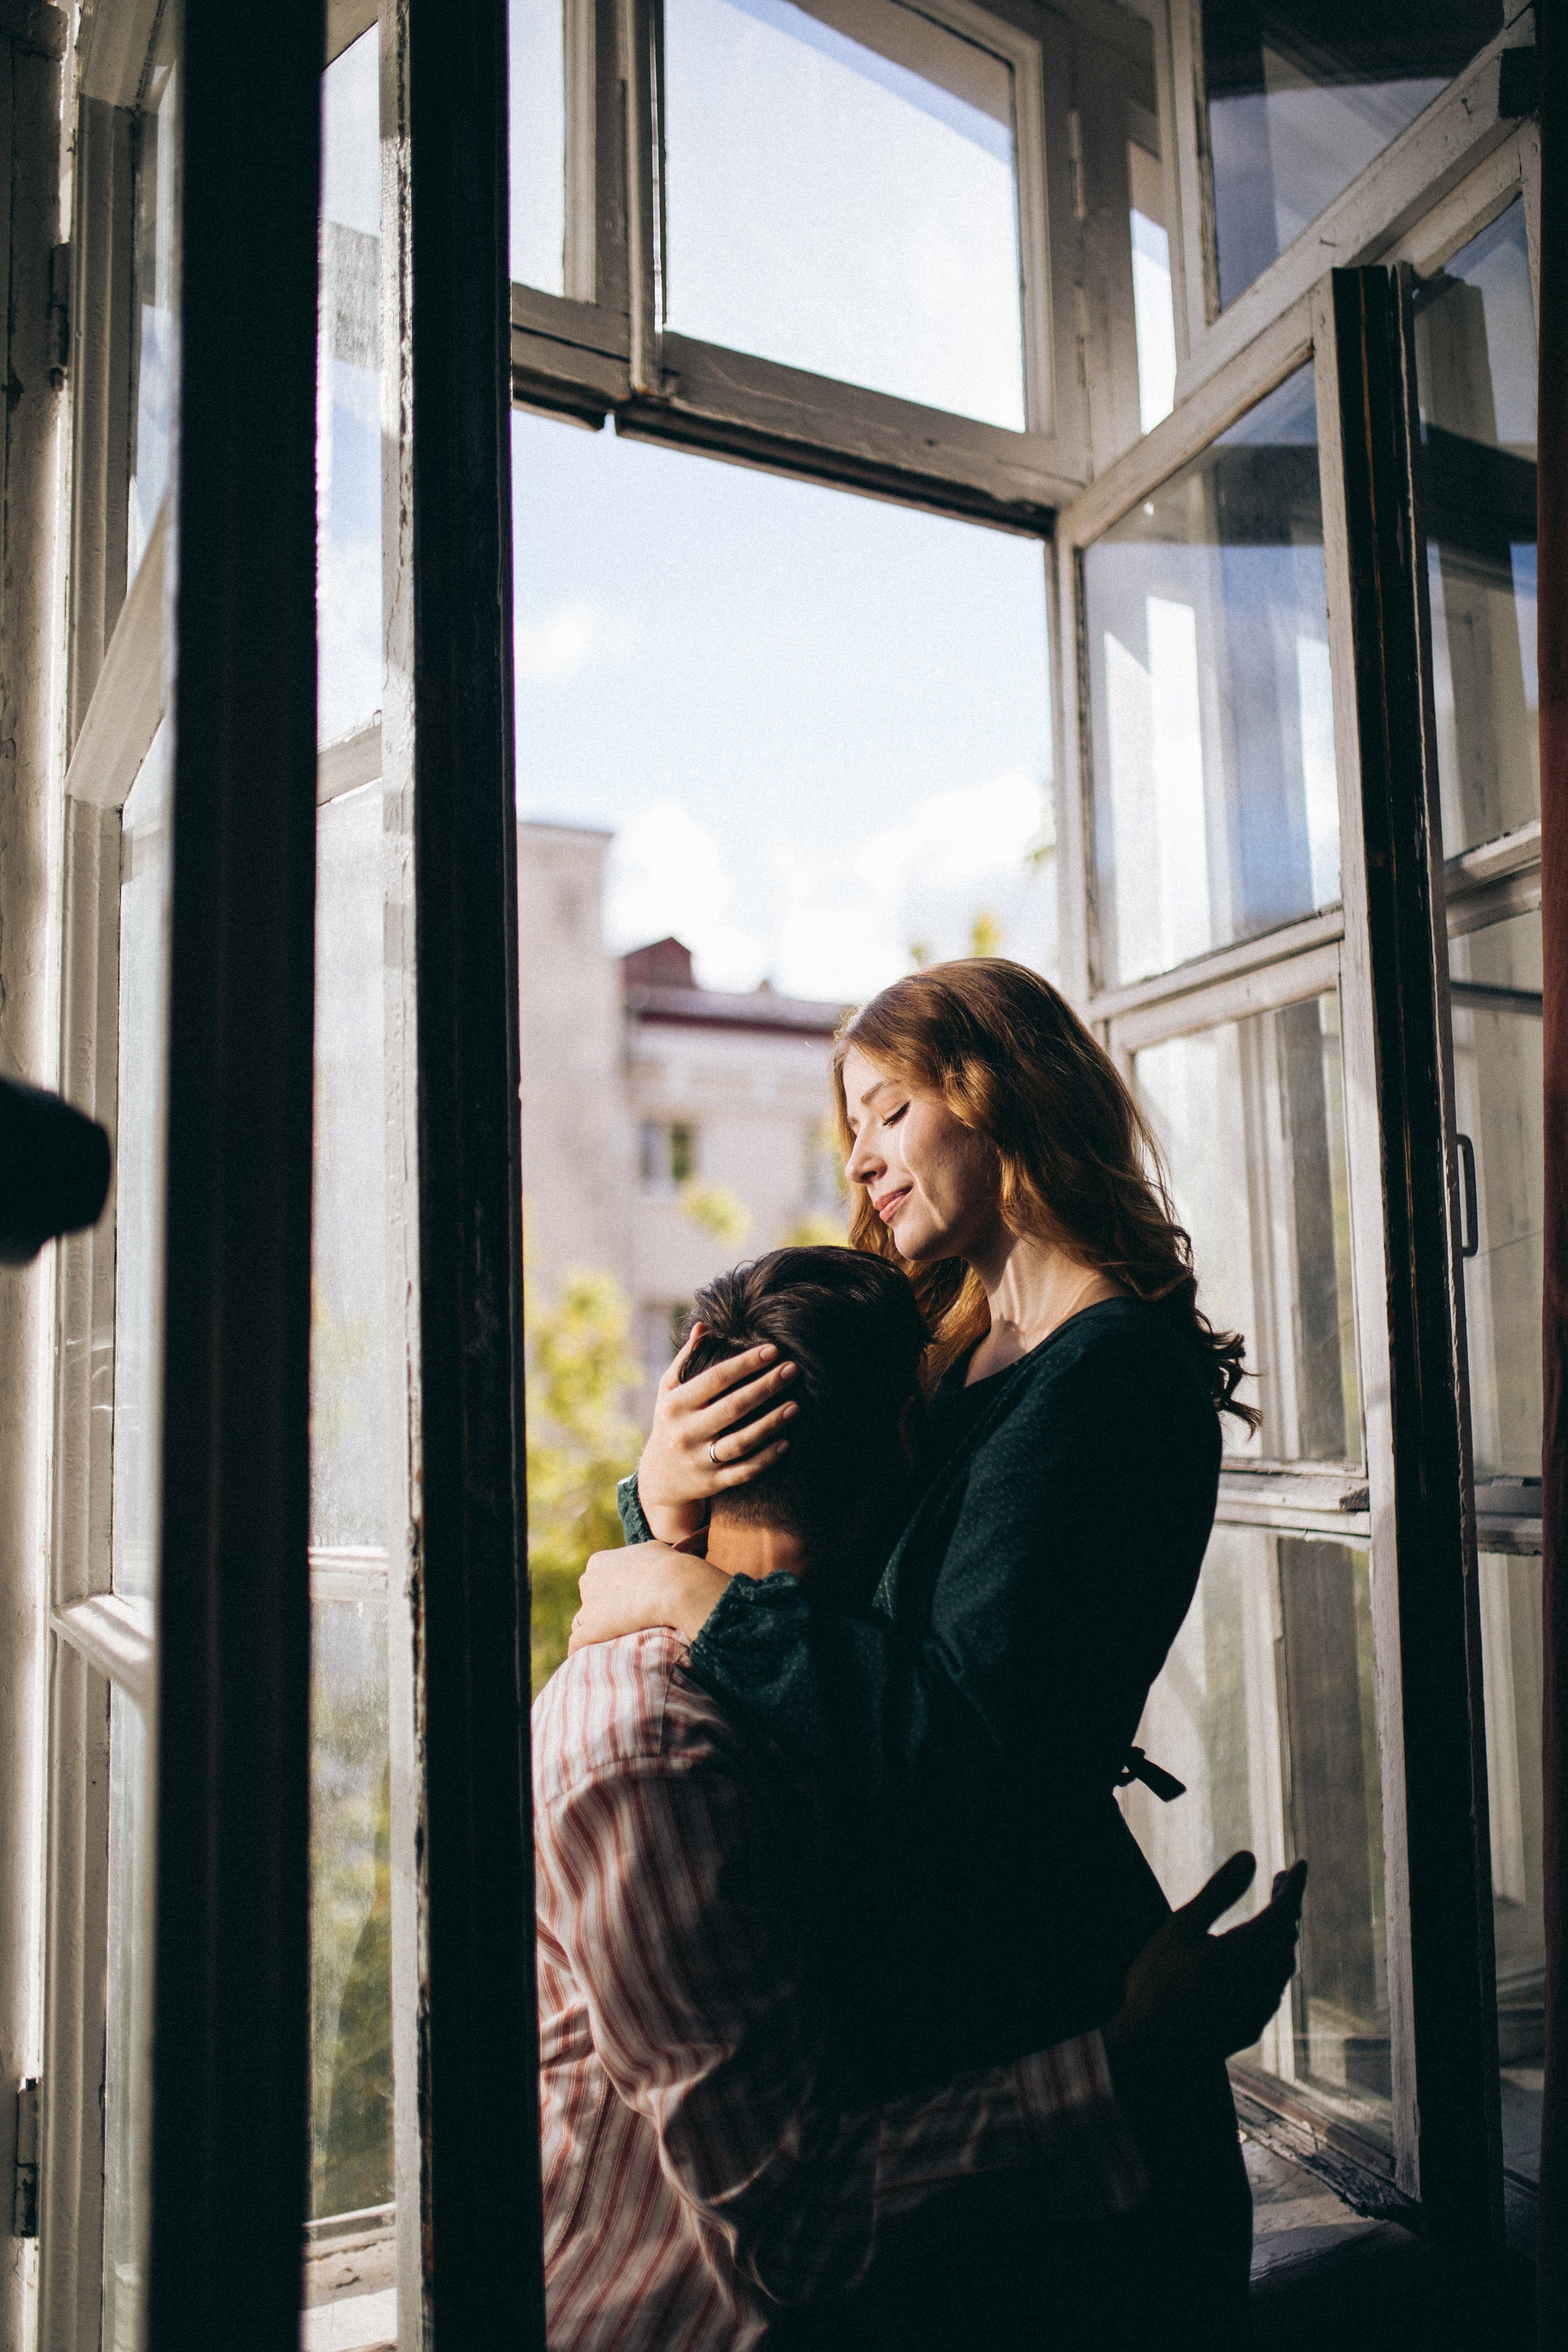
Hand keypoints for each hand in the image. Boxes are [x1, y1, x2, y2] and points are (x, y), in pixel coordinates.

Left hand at [568, 1540, 731, 1653]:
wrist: (672, 1586)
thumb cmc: (668, 1565)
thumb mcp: (653, 1549)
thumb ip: (642, 1555)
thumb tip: (649, 1559)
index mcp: (599, 1561)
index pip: (596, 1578)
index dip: (611, 1590)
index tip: (626, 1600)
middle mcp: (588, 1580)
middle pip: (589, 1598)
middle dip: (602, 1609)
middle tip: (624, 1620)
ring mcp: (588, 1606)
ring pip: (583, 1621)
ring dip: (594, 1629)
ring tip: (612, 1639)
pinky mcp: (592, 1630)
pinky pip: (578, 1642)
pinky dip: (581, 1649)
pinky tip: (588, 1656)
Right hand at [637, 1323, 798, 1542]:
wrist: (658, 1479)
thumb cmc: (671, 1422)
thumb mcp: (669, 1391)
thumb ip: (685, 1360)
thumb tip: (703, 1326)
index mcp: (676, 1405)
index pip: (715, 1379)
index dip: (744, 1364)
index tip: (772, 1350)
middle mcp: (686, 1433)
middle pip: (732, 1407)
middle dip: (764, 1387)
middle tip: (791, 1370)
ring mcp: (700, 1460)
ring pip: (741, 1442)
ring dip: (770, 1423)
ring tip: (795, 1406)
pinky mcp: (713, 1483)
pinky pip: (744, 1471)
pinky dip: (765, 1458)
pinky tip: (786, 1442)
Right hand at [1104, 1853, 1306, 2066]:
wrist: (1149, 2050)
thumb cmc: (1159, 1982)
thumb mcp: (1182, 1927)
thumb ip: (1220, 1892)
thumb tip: (1252, 1857)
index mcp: (1248, 1952)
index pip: (1286, 1911)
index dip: (1296, 1886)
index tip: (1302, 1865)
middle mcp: (1263, 1981)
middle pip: (1287, 1937)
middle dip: (1287, 1906)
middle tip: (1279, 1882)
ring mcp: (1259, 2009)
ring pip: (1283, 1965)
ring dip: (1281, 1937)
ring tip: (1271, 1917)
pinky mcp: (1251, 2028)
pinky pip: (1272, 1988)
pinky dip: (1270, 1965)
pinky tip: (1254, 1962)